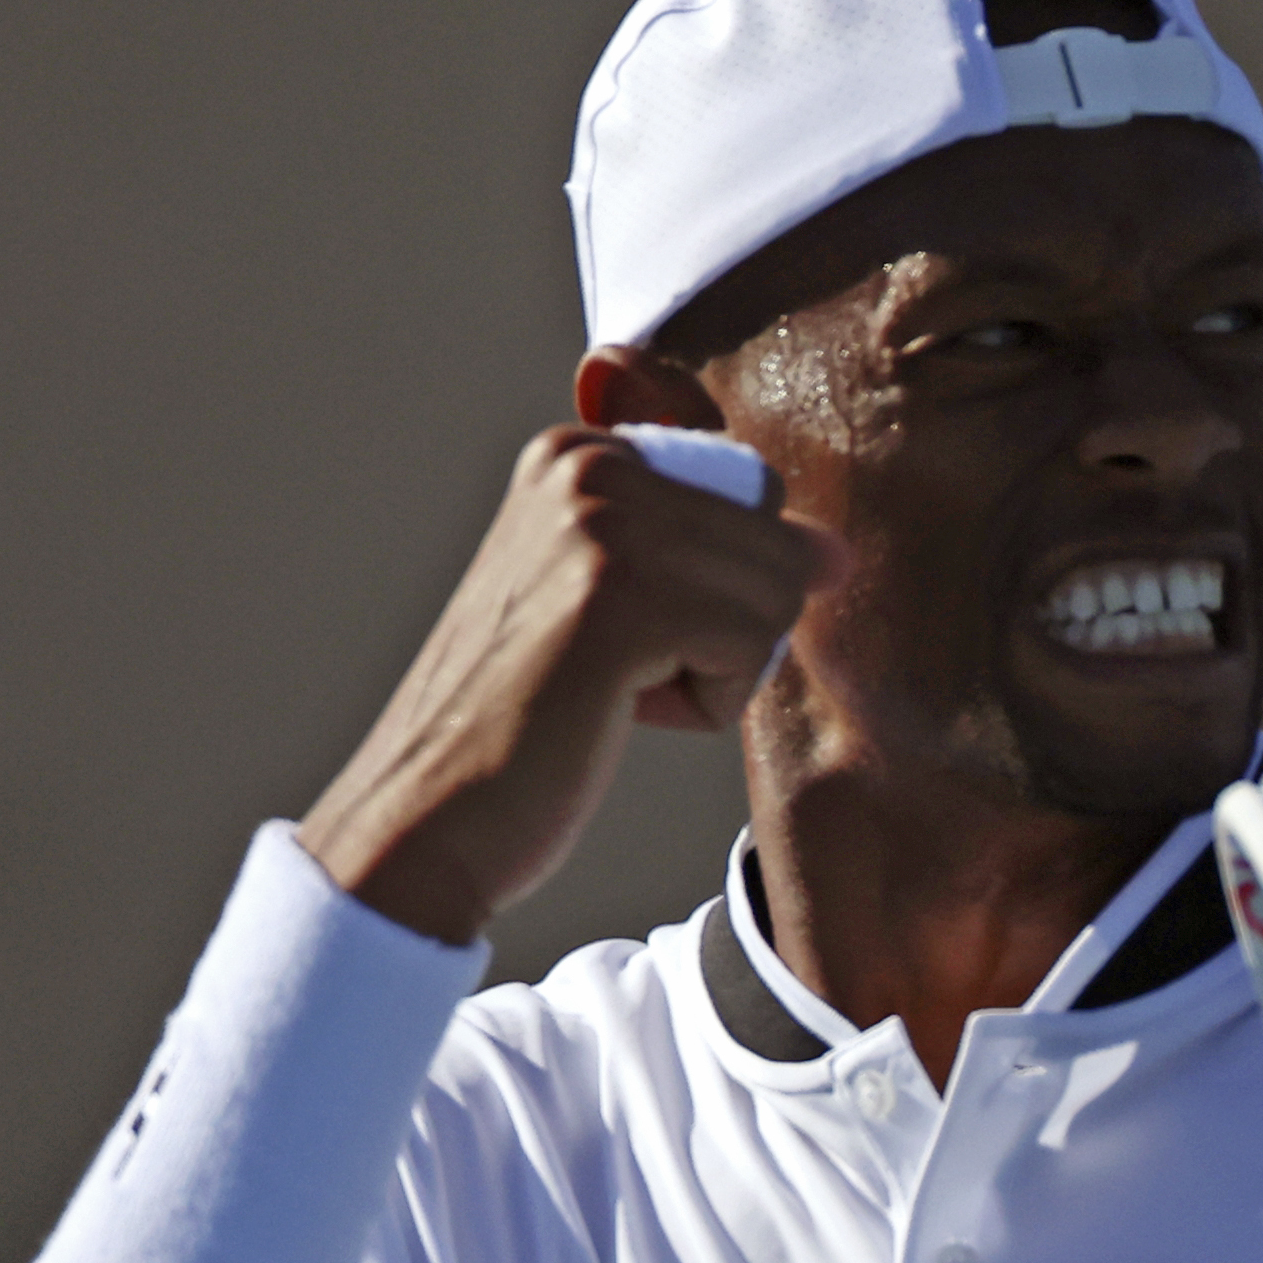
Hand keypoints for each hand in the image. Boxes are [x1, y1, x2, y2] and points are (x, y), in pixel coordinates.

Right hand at [298, 425, 839, 944]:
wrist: (427, 810)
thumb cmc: (524, 723)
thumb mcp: (611, 604)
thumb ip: (712, 556)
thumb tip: (834, 554)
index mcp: (578, 452)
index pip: (751, 500)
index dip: (715, 593)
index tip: (612, 633)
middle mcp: (588, 465)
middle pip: (773, 543)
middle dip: (724, 633)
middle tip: (613, 672)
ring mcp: (602, 524)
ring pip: (774, 594)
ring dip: (715, 671)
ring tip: (609, 691)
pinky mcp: (623, 596)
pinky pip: (749, 645)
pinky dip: (705, 705)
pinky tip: (614, 713)